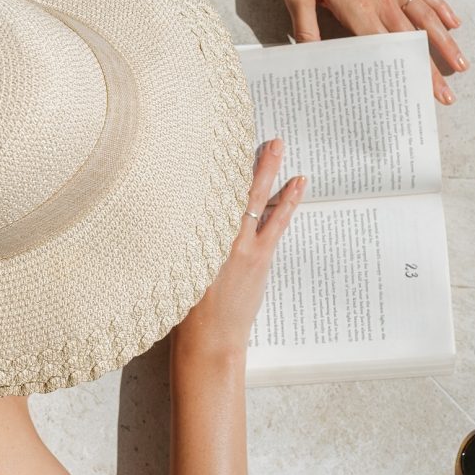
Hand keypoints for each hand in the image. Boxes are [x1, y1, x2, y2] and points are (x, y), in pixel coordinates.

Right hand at [174, 139, 304, 353]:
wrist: (209, 341)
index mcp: (191, 237)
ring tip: (279, 146)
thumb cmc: (186, 309)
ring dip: (270, 171)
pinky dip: (288, 201)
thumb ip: (183, 241)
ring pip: (257, 199)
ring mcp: (241, 246)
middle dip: (244, 158)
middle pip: (231, 187)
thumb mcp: (176, 268)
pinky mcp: (260, 257)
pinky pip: (277, 221)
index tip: (215, 140)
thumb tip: (185, 214)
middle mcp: (215, 236)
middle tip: (257, 133)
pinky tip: (298, 183)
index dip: (210, 165)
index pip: (202, 192)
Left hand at [280, 0, 466, 103]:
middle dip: (430, 70)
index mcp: (356, 7)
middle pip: (411, 40)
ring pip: (426, 17)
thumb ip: (305, 28)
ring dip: (445, 42)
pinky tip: (454, 22)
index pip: (384, 49)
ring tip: (462, 64)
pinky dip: (440, 7)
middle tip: (447, 96)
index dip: (404, 73)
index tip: (419, 94)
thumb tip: (312, 57)